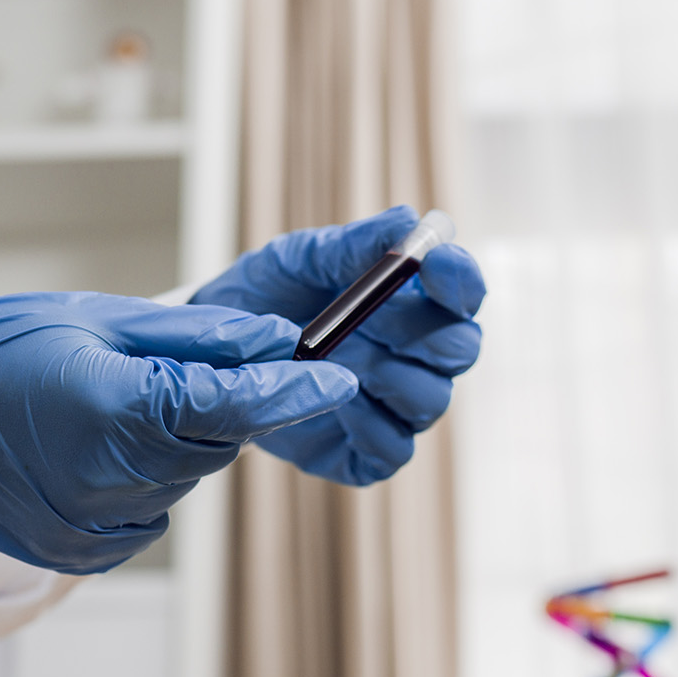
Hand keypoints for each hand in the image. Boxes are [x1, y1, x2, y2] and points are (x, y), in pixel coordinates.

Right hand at [0, 291, 356, 572]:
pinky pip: (144, 515)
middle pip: (214, 446)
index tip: (335, 379)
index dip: (291, 391)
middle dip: (212, 408)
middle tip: (167, 372)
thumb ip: (196, 338)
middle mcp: (114, 483)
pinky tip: (89, 451)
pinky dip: (137, 482)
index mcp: (121, 414)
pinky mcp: (80, 554)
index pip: (237, 406)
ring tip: (107, 408)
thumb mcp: (100, 320)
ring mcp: (96, 527)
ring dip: (170, 445)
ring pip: (181, 481)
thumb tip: (274, 342)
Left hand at [191, 205, 484, 484]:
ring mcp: (395, 408)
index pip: (464, 292)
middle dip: (422, 332)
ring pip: (431, 401)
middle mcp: (416, 357)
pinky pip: (395, 450)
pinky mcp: (366, 454)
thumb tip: (408, 223)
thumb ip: (355, 244)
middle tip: (371, 319)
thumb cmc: (268, 299)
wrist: (213, 353)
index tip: (435, 263)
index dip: (460, 279)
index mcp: (413, 302)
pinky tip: (328, 399)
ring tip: (331, 358)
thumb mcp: (301, 258)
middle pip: (460, 350)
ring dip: (384, 376)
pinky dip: (366, 426)